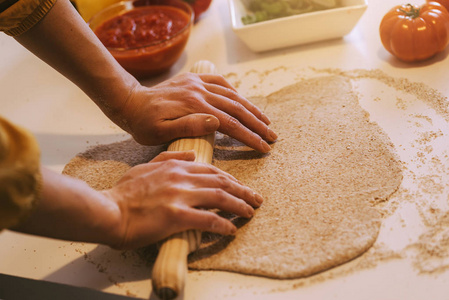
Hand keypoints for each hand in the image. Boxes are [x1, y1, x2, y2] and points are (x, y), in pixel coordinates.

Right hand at [103, 151, 262, 249]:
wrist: (108, 210)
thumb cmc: (124, 192)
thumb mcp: (146, 166)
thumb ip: (170, 157)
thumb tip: (191, 155)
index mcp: (176, 166)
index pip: (212, 170)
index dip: (230, 179)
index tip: (241, 187)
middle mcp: (181, 178)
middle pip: (221, 182)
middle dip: (242, 191)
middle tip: (257, 199)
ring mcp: (180, 196)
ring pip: (220, 198)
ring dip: (239, 205)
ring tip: (251, 212)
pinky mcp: (176, 216)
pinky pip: (208, 220)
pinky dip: (223, 225)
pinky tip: (232, 230)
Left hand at [120, 73, 276, 152]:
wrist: (130, 101)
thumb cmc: (143, 124)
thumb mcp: (159, 132)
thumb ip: (188, 127)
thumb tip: (217, 123)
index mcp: (194, 107)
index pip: (230, 124)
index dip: (249, 136)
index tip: (264, 148)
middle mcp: (200, 92)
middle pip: (237, 108)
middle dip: (258, 124)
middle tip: (272, 137)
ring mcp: (198, 84)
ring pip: (233, 95)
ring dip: (252, 108)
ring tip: (266, 121)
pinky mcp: (194, 80)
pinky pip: (221, 82)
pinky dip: (235, 92)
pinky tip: (243, 100)